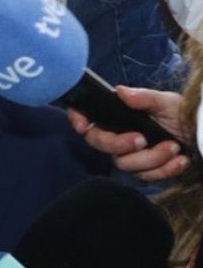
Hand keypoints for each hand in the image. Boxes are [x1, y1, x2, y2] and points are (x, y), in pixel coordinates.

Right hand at [67, 85, 189, 180]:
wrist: (202, 133)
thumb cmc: (183, 114)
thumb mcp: (166, 101)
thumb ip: (144, 97)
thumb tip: (120, 91)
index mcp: (118, 116)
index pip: (88, 117)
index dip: (77, 119)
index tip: (82, 125)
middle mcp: (119, 135)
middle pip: (100, 144)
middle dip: (119, 144)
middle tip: (141, 139)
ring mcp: (131, 155)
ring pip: (124, 164)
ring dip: (151, 157)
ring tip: (174, 147)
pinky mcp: (146, 171)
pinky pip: (146, 177)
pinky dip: (165, 169)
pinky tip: (180, 159)